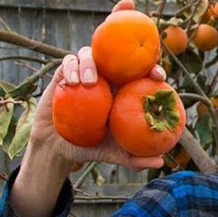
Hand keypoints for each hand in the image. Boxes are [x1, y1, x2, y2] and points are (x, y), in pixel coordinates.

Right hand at [27, 47, 166, 173]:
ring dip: (90, 62)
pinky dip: (71, 67)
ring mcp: (84, 74)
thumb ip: (134, 158)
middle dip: (125, 56)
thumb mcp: (114, 153)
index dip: (152, 69)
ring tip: (90, 81)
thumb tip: (160, 162)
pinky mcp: (64, 75)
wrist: (57, 147)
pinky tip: (72, 83)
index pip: (139, 72)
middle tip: (125, 70)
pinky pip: (68, 62)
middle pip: (117, 56)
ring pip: (91, 54)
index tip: (158, 77)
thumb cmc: (89, 147)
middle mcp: (105, 78)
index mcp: (121, 90)